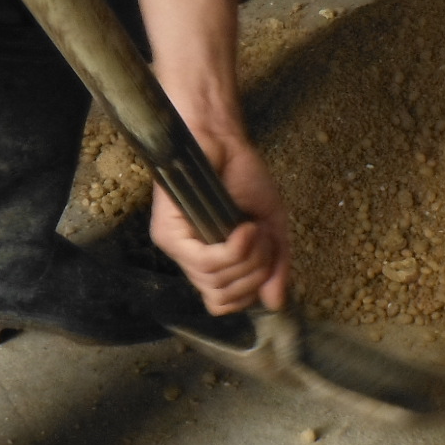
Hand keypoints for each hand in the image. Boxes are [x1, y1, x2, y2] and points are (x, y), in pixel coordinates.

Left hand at [138, 0, 291, 314]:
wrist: (223, 140)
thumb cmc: (242, 176)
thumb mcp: (272, 227)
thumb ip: (275, 267)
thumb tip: (275, 302)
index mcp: (212, 261)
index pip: (226, 304)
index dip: (251, 289)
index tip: (266, 256)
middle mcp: (191, 260)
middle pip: (224, 299)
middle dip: (255, 273)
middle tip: (260, 238)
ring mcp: (178, 249)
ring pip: (216, 283)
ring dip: (247, 257)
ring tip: (251, 227)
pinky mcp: (168, 234)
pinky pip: (206, 262)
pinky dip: (234, 249)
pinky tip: (243, 228)